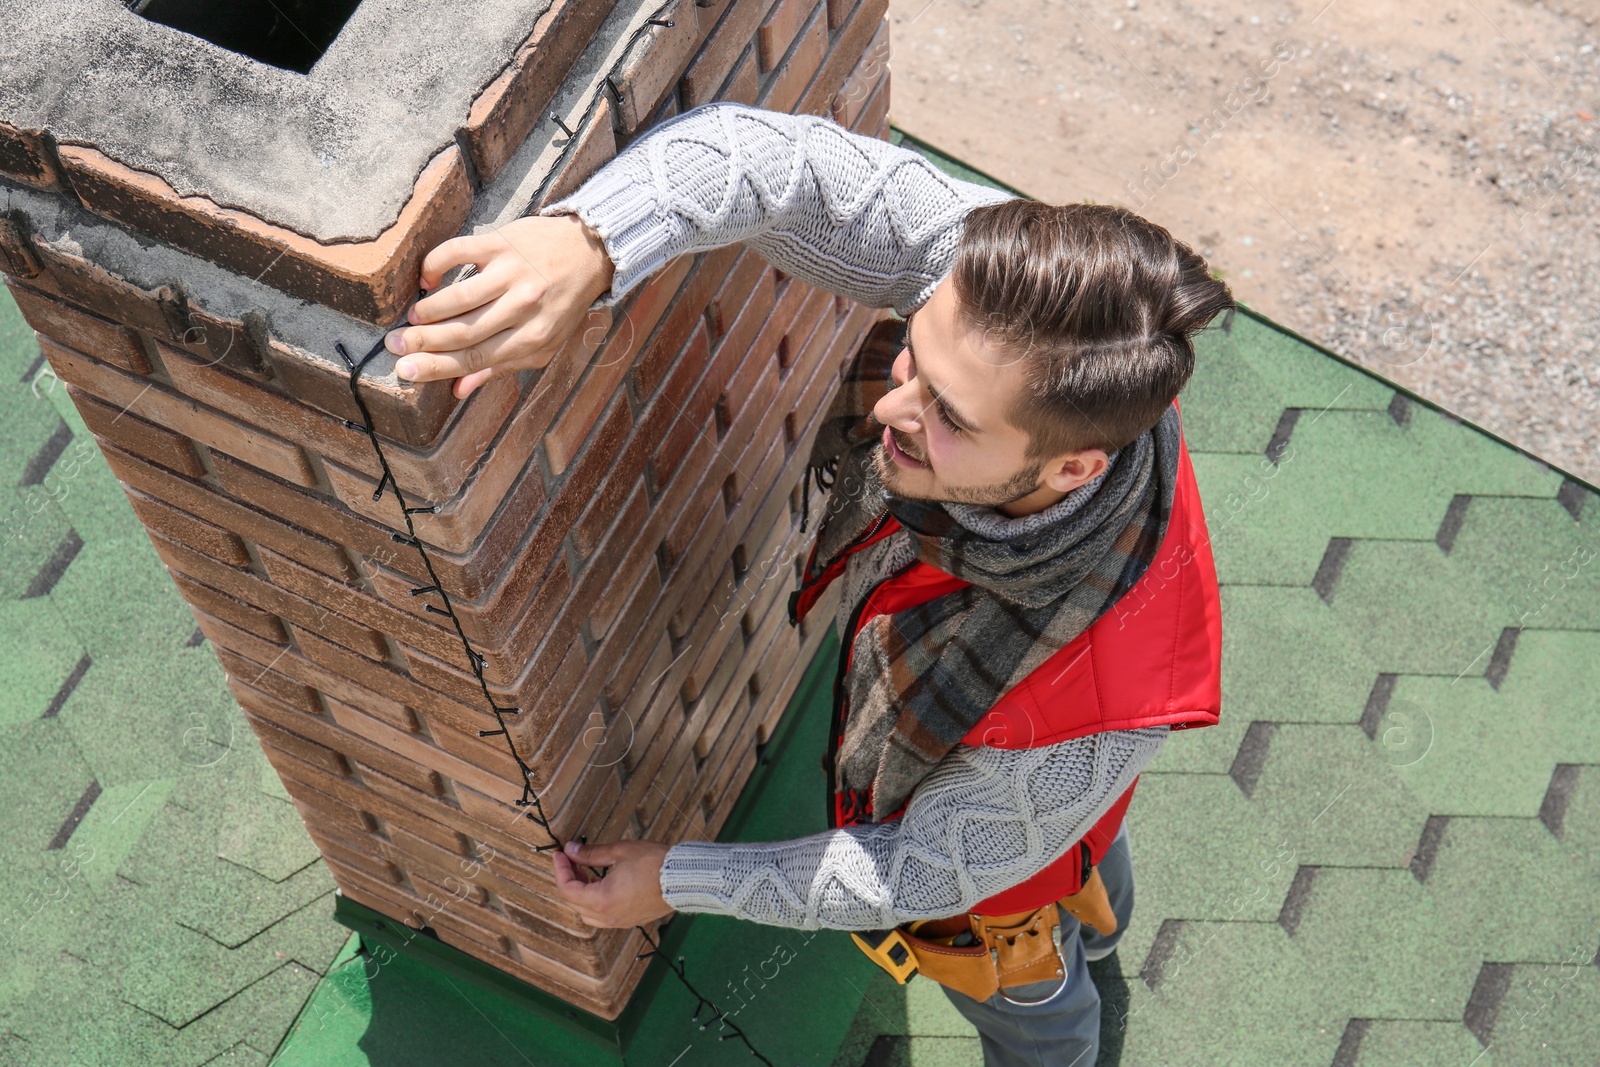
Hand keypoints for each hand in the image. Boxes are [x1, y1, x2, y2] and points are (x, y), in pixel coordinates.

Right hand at [384, 213, 615, 399]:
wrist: (589, 252)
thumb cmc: (563, 304)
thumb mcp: (544, 344)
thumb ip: (502, 367)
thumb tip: (459, 390)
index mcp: (533, 338)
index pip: (476, 358)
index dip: (437, 367)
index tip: (405, 370)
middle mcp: (524, 307)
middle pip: (463, 331)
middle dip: (423, 342)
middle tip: (393, 346)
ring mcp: (512, 273)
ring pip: (459, 297)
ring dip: (428, 310)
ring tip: (411, 320)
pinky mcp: (501, 243)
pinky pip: (457, 253)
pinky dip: (434, 266)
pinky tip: (426, 280)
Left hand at [552, 838, 673, 928]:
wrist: (684, 879)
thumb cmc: (654, 863)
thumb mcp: (619, 852)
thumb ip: (591, 853)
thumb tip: (571, 850)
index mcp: (602, 900)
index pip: (567, 889)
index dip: (560, 870)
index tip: (560, 854)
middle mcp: (608, 916)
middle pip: (574, 903)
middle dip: (569, 880)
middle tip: (571, 861)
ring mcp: (620, 921)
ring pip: (588, 914)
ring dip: (582, 894)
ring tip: (588, 873)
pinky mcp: (631, 920)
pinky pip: (604, 916)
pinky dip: (596, 902)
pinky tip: (605, 884)